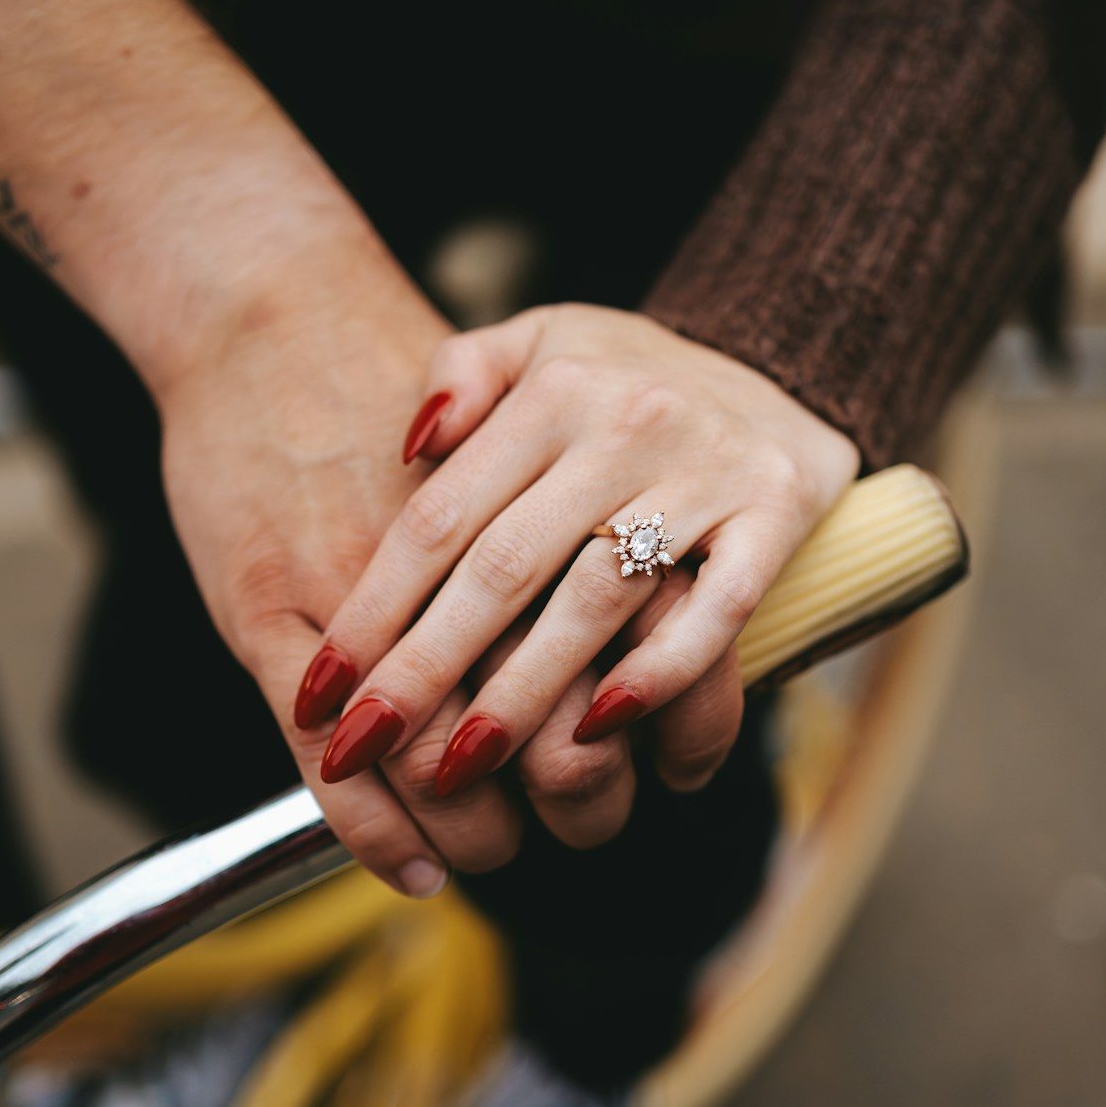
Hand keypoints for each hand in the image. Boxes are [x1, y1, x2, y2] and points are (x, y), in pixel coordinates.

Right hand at [153, 292, 635, 895]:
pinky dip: (371, 829)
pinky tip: (413, 874)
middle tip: (585, 829)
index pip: (617, 646)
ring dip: (475, 827)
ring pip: (436, 748)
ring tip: (493, 853)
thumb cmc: (383, 372)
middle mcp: (452, 560)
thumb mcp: (506, 405)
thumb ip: (574, 499)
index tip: (657, 771)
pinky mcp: (261, 614)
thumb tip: (638, 581)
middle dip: (573, 793)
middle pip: (535, 711)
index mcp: (535, 507)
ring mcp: (352, 591)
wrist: (264, 315)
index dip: (646, 723)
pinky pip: (324, 756)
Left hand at [305, 303, 858, 841]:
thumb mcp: (541, 337)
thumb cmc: (629, 371)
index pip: (443, 515)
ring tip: (462, 769)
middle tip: (363, 750)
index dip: (375, 609)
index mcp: (553, 390)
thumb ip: (464, 375)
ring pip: (599, 597)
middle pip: (505, 567)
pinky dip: (663, 670)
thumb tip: (406, 448)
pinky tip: (605, 730)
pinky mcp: (777, 512)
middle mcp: (625, 426)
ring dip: (527, 691)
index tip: (322, 690)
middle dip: (425, 669)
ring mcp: (706, 471)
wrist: (782, 354)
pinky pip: (718, 607)